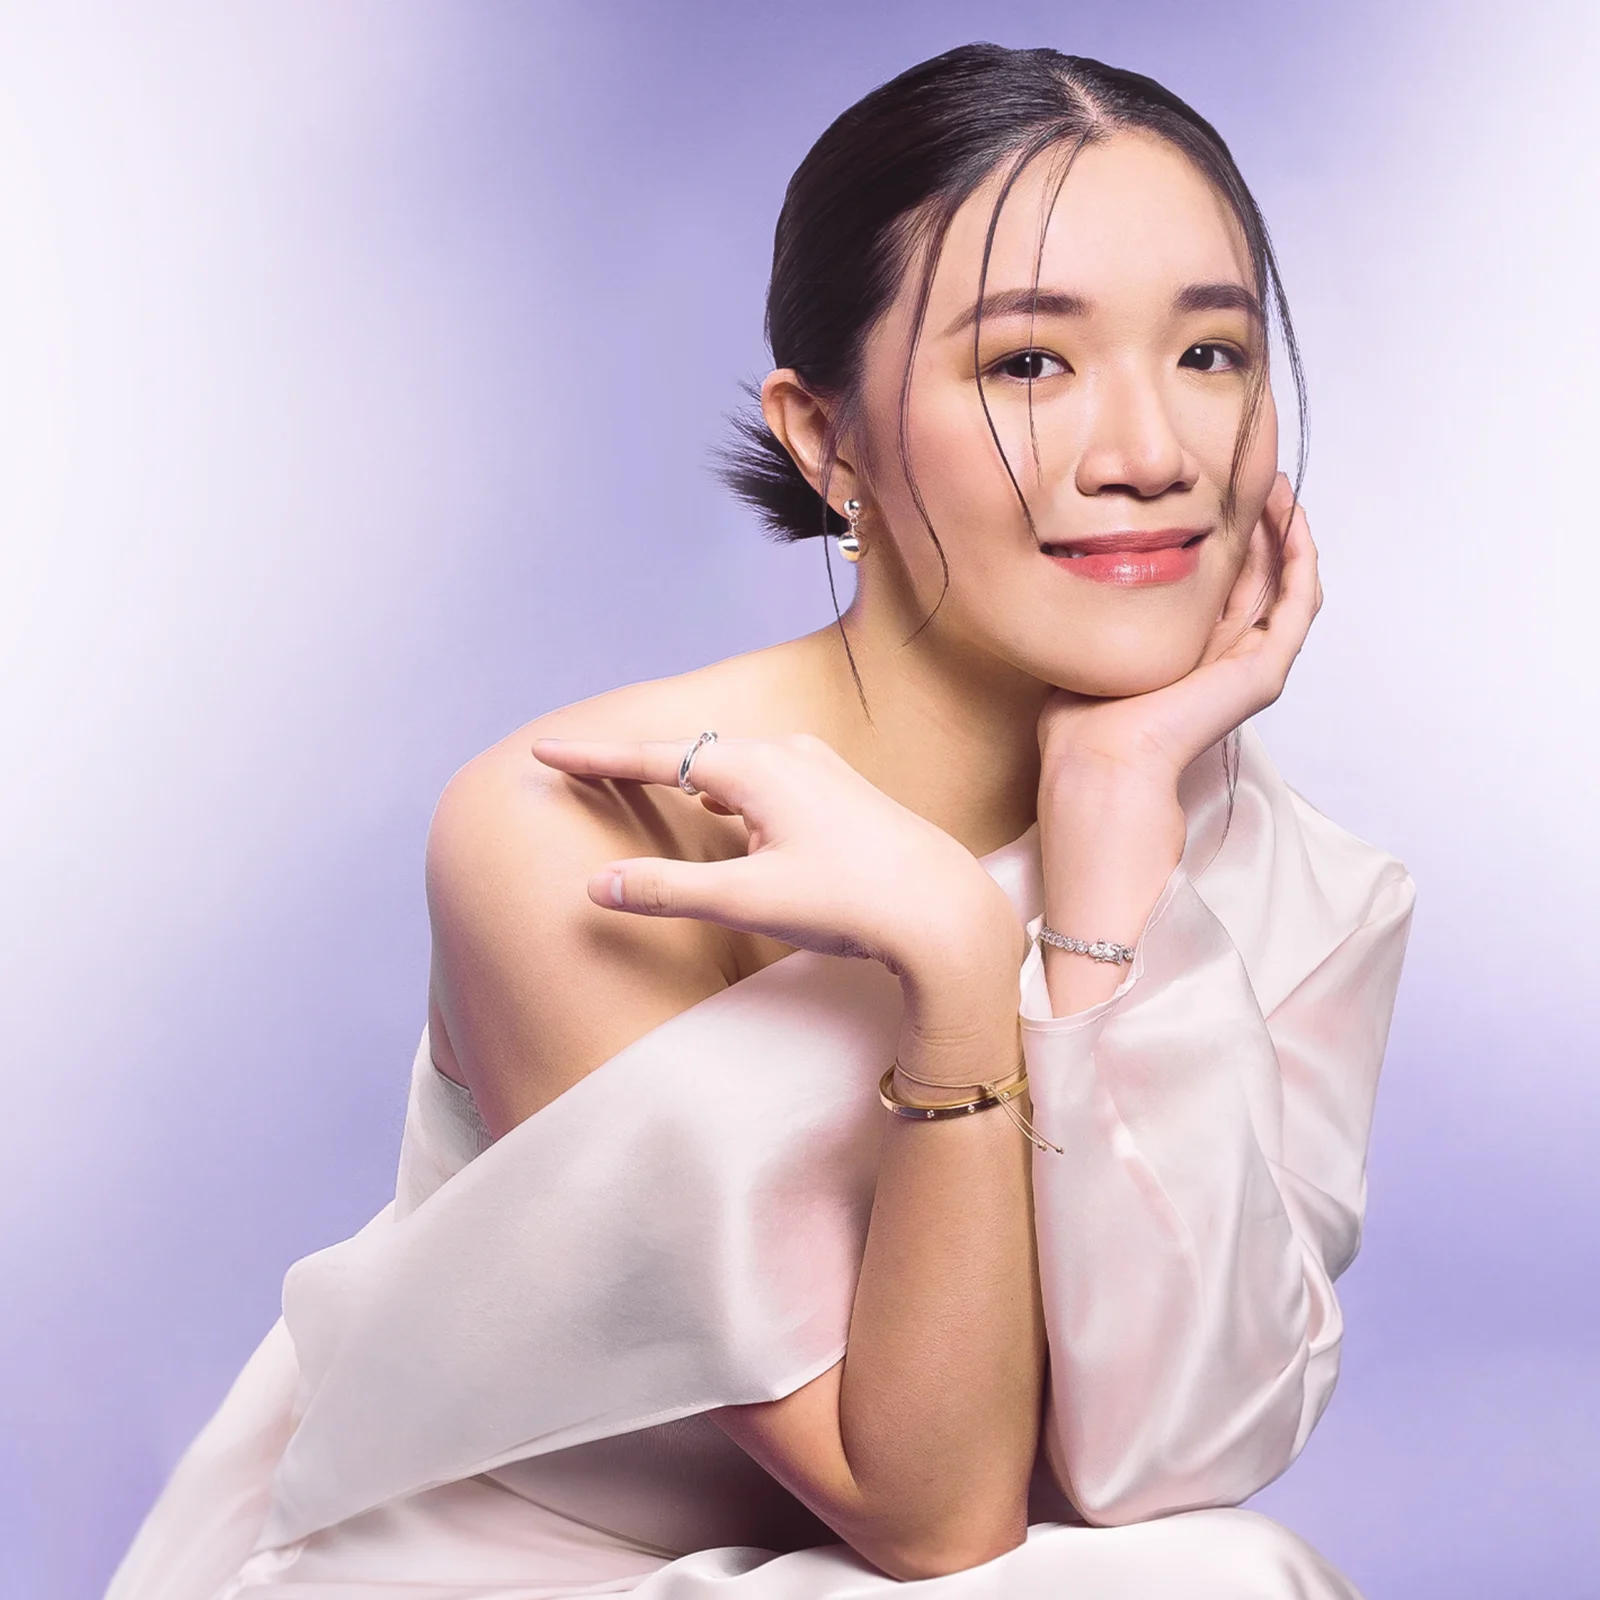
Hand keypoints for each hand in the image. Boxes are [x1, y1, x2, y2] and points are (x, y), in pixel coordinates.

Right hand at [528, 732, 1017, 993]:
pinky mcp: (841, 795)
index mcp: (758, 769)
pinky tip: (730, 813)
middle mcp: (789, 755)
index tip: (546, 750)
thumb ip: (668, 891)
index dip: (597, 759)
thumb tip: (596, 885)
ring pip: (733, 766)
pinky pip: (765, 781)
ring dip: (687, 779)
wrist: (947, 913)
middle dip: (637, 765)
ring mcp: (820, 771)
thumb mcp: (748, 901)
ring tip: (647, 783)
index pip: (657, 758)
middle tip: (585, 768)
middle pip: (692, 754)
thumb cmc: (851, 901)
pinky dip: (728, 793)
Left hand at [1037, 474, 1321, 799]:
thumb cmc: (1082, 715)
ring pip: (1285, 584)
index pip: (1222, 581)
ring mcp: (1250, 664)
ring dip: (1288, 533)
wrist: (1097, 754)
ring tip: (1279, 486)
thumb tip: (1085, 554)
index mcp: (1189, 650)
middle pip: (1259, 575)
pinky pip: (1297, 604)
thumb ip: (1106, 604)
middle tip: (1257, 471)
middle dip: (1262, 523)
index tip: (1218, 489)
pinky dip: (1300, 559)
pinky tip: (1292, 520)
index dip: (1228, 534)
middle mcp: (1224, 656)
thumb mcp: (1096, 638)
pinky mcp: (1264, 671)